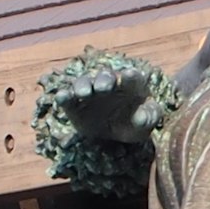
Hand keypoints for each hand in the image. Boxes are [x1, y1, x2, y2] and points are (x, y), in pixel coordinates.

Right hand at [51, 58, 166, 143]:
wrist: (116, 133)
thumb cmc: (135, 124)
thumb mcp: (147, 124)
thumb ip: (148, 118)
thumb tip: (142, 116)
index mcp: (131, 85)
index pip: (132, 77)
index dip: (130, 76)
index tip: (129, 74)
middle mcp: (109, 84)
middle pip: (105, 77)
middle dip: (103, 80)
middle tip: (102, 87)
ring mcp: (90, 92)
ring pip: (84, 83)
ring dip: (83, 85)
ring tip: (82, 93)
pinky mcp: (75, 105)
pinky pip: (68, 98)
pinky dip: (64, 96)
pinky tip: (61, 97)